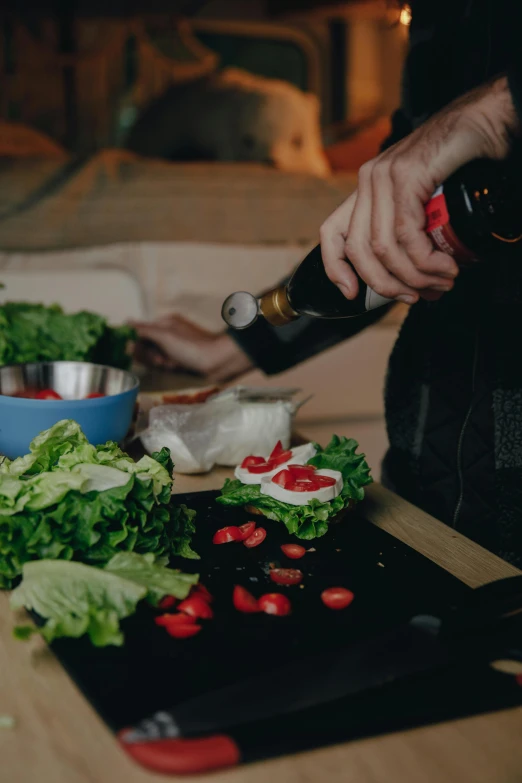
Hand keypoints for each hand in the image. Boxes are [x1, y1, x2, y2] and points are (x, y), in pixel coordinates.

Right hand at [131, 313, 253, 381]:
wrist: (219, 362)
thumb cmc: (191, 347)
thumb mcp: (164, 336)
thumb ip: (143, 330)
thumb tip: (124, 323)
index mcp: (164, 323)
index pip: (139, 333)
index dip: (137, 344)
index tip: (137, 352)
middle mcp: (168, 333)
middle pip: (145, 347)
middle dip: (150, 356)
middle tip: (162, 359)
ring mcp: (175, 347)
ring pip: (155, 357)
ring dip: (160, 362)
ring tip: (172, 363)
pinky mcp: (181, 360)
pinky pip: (166, 364)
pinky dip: (169, 367)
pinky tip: (177, 367)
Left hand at [320, 76, 518, 304]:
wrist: (487, 118)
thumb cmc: (462, 161)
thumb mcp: (425, 202)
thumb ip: (411, 230)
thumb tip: (412, 279)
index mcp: (368, 189)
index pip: (332, 233)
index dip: (335, 268)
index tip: (353, 294)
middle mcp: (369, 180)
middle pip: (359, 251)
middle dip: (387, 284)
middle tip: (416, 296)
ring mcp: (384, 176)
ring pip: (384, 248)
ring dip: (414, 275)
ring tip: (441, 281)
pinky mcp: (407, 175)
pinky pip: (406, 233)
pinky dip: (425, 259)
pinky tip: (443, 265)